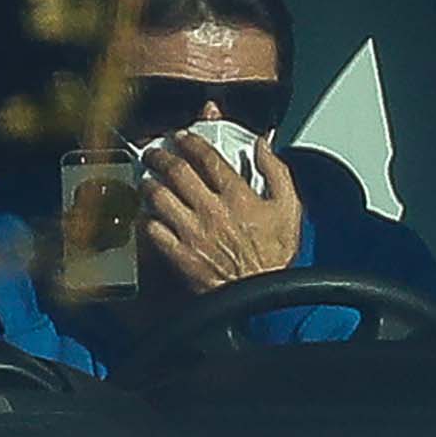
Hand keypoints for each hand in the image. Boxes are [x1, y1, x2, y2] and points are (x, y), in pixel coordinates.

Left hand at [142, 132, 301, 294]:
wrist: (263, 299)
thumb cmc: (275, 257)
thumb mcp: (289, 208)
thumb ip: (276, 171)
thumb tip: (263, 145)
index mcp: (238, 196)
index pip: (206, 156)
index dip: (190, 140)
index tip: (182, 137)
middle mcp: (212, 211)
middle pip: (176, 170)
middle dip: (161, 154)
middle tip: (155, 151)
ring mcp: (193, 233)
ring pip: (159, 196)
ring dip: (149, 182)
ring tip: (147, 178)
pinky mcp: (180, 256)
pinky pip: (153, 230)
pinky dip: (146, 218)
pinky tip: (147, 213)